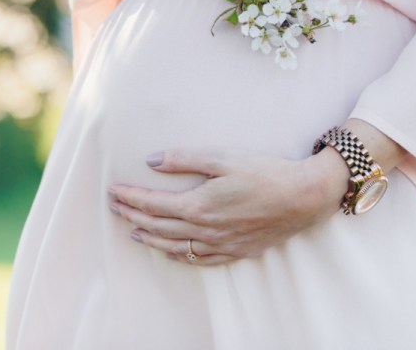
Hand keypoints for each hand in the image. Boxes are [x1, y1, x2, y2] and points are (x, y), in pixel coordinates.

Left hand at [108, 147, 348, 265]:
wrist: (303, 197)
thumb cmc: (264, 172)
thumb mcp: (222, 156)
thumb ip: (184, 159)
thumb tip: (151, 160)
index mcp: (198, 205)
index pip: (152, 204)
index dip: (130, 198)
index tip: (113, 190)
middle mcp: (204, 230)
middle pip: (158, 226)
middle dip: (133, 216)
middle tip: (115, 207)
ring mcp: (220, 244)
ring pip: (174, 245)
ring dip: (150, 238)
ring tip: (134, 231)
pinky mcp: (236, 250)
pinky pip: (199, 259)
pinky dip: (179, 255)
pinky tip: (172, 251)